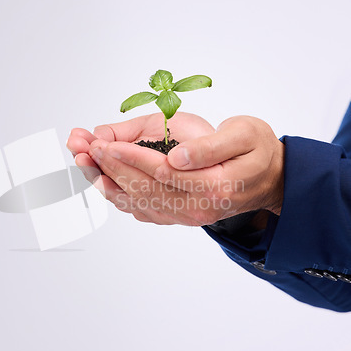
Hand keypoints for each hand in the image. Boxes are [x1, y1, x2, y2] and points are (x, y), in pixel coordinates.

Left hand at [80, 115, 283, 225]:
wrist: (268, 178)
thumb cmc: (255, 150)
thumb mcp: (243, 134)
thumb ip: (210, 147)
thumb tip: (175, 158)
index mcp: (214, 186)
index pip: (160, 171)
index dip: (128, 156)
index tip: (102, 142)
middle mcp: (197, 208)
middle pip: (142, 188)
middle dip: (108, 166)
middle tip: (82, 146)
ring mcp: (185, 216)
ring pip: (136, 201)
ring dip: (106, 182)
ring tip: (82, 162)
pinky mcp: (177, 216)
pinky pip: (141, 209)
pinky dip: (117, 194)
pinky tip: (101, 180)